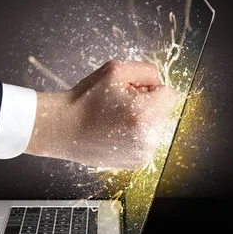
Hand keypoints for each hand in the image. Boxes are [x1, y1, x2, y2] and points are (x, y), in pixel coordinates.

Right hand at [24, 60, 179, 170]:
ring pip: (156, 128)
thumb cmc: (85, 99)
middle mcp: (148, 138)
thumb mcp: (115, 70)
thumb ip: (147, 70)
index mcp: (145, 113)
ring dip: (141, 122)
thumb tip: (160, 83)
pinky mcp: (137, 163)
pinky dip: (135, 136)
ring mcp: (143, 153)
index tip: (128, 94)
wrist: (62, 129)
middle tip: (117, 107)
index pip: (170, 95)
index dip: (149, 90)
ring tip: (114, 121)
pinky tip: (114, 134)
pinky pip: (147, 142)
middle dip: (147, 106)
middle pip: (164, 112)